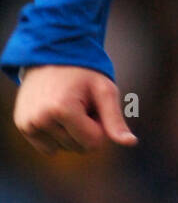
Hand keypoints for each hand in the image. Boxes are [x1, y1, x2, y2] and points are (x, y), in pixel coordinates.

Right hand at [13, 65, 137, 155]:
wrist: (51, 54)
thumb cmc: (83, 71)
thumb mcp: (104, 90)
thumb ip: (115, 119)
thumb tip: (131, 143)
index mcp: (62, 110)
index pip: (93, 143)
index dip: (100, 126)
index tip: (94, 105)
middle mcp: (40, 119)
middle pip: (78, 148)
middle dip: (86, 128)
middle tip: (81, 103)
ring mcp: (28, 123)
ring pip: (64, 149)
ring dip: (71, 132)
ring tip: (68, 105)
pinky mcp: (22, 125)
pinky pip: (48, 148)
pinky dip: (56, 135)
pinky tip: (56, 112)